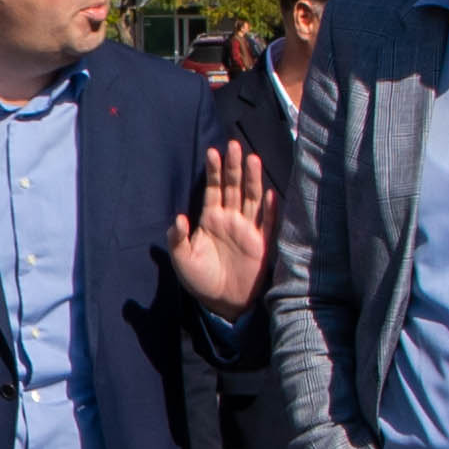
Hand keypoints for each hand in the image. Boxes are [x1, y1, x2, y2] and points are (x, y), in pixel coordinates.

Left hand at [164, 142, 275, 312]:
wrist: (221, 303)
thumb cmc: (200, 279)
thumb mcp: (182, 259)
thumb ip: (178, 239)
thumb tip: (178, 218)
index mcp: (211, 219)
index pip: (214, 189)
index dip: (214, 171)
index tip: (212, 151)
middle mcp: (231, 219)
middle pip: (234, 187)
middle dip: (234, 167)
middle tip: (233, 145)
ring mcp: (248, 230)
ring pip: (251, 199)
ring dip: (252, 180)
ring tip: (252, 159)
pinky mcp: (262, 245)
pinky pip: (268, 224)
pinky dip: (270, 210)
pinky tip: (271, 194)